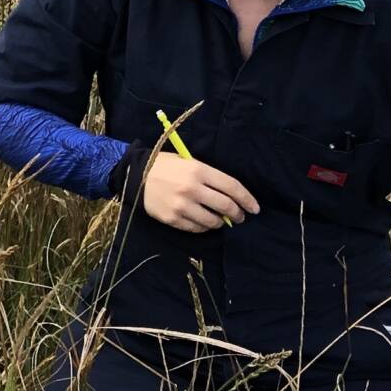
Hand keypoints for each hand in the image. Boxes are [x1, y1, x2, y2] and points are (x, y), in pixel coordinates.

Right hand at [141, 152, 261, 233]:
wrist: (136, 175)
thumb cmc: (165, 165)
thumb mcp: (189, 162)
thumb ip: (209, 177)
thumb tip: (230, 196)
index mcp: (199, 170)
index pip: (232, 187)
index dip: (247, 199)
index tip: (255, 208)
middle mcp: (192, 188)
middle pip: (225, 206)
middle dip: (238, 213)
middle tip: (241, 216)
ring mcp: (182, 206)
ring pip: (212, 221)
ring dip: (221, 222)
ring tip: (221, 220)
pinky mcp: (173, 219)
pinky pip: (196, 228)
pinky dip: (205, 227)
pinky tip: (205, 223)